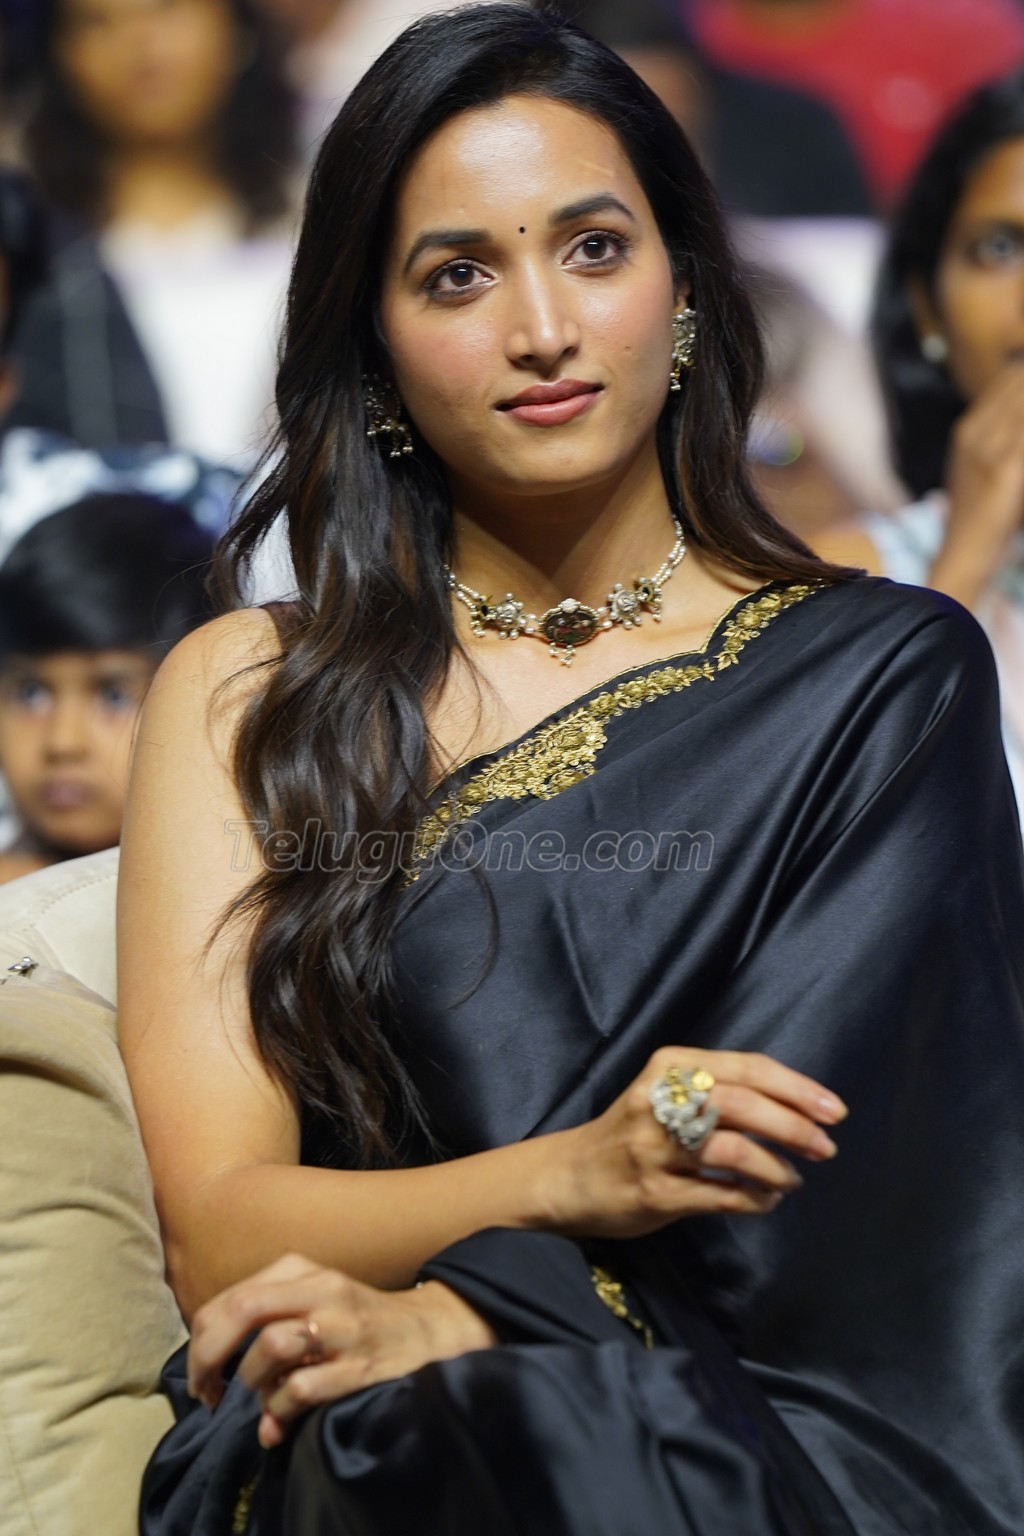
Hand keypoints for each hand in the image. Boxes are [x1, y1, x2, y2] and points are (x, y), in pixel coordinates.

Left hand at [186, 1253, 495, 1447]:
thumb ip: (262, 1326)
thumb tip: (215, 1376)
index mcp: (301, 1269)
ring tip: (261, 1398)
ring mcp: (343, 1326)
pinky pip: (301, 1388)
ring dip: (253, 1381)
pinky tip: (282, 1419)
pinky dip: (281, 1409)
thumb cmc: (354, 1320)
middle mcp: (322, 1289)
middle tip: (207, 1392)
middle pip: (243, 1310)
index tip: (201, 1376)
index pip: (229, 1298)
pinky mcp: (360, 1365)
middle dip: (209, 1356)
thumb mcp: (309, 1300)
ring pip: (270, 1345)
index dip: (201, 1342)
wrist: (426, 1330)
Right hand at [539, 1047, 846, 1239]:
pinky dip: (753, 1199)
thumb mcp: (668, 1093)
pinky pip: (720, 1194)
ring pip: (733, 1151)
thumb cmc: (632, 1131)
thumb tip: (799, 1107)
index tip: (835, 1110)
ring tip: (793, 1180)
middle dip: (794, 1127)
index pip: (748, 1068)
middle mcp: (659, 1100)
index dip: (797, 1089)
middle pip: (742, 1105)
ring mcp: (654, 1147)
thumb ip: (720, 1091)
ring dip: (776, 1168)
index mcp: (670, 1065)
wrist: (569, 1176)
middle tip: (826, 1148)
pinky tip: (765, 1200)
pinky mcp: (654, 1191)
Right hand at [932, 361, 1023, 606]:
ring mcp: (987, 450)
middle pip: (1018, 384)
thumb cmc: (980, 518)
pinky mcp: (1003, 470)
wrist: (963, 555)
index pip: (1009, 380)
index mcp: (967, 431)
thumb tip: (1015, 418)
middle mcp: (974, 434)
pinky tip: (1022, 452)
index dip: (1023, 373)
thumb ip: (999, 440)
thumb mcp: (981, 471)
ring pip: (1020, 404)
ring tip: (1022, 441)